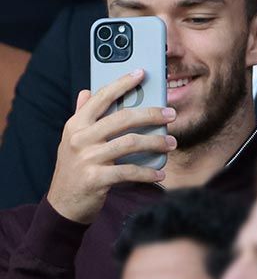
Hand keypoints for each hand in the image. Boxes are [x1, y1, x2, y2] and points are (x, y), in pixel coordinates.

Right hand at [47, 69, 176, 223]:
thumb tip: (87, 91)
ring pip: (131, 143)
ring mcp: (87, 158)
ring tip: (171, 143)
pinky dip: (148, 172)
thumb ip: (82, 116)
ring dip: (156, 142)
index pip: (101, 97)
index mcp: (75, 125)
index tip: (141, 73)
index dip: (122, 83)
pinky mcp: (95, 179)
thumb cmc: (74, 168)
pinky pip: (130, 171)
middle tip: (171, 114)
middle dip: (151, 114)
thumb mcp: (72, 140)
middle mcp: (79, 138)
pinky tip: (160, 173)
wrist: (63, 205)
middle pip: (123, 118)